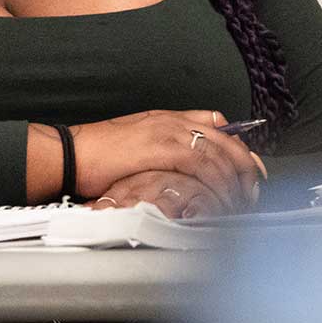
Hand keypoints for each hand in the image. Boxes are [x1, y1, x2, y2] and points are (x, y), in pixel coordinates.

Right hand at [69, 109, 260, 213]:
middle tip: (253, 191)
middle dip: (247, 167)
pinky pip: (205, 165)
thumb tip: (179, 171)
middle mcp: (171, 121)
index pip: (216, 124)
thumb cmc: (93, 157)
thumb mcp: (131, 149)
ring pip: (221, 153)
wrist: (68, 155)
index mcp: (164, 119)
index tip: (249, 168)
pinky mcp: (164, 149)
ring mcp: (169, 133)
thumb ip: (158, 153)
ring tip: (241, 203)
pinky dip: (220, 184)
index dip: (239, 146)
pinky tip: (223, 200)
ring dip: (236, 181)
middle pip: (227, 140)